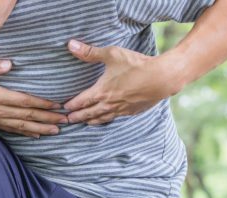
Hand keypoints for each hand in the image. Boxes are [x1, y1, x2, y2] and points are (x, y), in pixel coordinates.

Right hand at [0, 59, 67, 137]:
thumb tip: (10, 64)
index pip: (24, 101)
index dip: (42, 104)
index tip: (57, 105)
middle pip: (27, 116)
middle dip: (48, 118)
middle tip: (66, 120)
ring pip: (21, 126)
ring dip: (40, 128)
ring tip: (57, 130)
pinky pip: (11, 130)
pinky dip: (25, 133)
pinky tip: (37, 135)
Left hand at [63, 40, 186, 125]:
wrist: (161, 78)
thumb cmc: (136, 65)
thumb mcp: (112, 54)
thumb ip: (90, 52)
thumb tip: (71, 45)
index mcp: (101, 92)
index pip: (81, 101)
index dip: (72, 105)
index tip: (65, 108)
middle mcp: (109, 104)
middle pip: (89, 114)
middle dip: (78, 117)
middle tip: (69, 121)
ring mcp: (121, 109)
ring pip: (102, 118)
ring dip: (92, 121)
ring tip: (86, 123)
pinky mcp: (132, 111)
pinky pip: (116, 118)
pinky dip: (107, 119)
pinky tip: (108, 118)